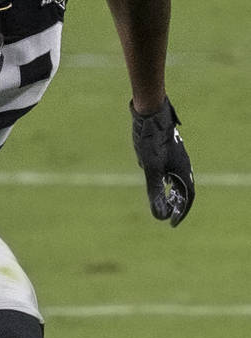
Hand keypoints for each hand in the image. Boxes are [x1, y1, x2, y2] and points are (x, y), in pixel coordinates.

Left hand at [130, 97, 193, 225]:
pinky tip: (158, 180)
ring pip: (177, 179)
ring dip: (172, 192)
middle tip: (168, 216)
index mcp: (183, 170)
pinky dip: (167, 180)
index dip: (180, 212)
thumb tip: (158, 215)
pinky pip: (171, 169)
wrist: (151, 113)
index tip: (171, 223)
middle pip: (184, 189)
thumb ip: (155, 192)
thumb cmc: (151, 141)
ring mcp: (176, 156)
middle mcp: (183, 163)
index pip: (187, 196)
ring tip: (165, 202)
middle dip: (177, 204)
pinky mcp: (168, 150)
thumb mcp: (151, 169)